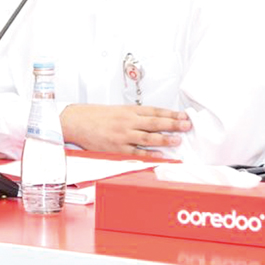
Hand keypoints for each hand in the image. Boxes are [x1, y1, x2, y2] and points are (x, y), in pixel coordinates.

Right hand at [60, 104, 191, 156]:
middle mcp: (127, 121)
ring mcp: (123, 135)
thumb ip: (135, 115)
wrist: (77, 122)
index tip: (183, 116)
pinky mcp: (117, 148)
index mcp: (129, 110)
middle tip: (187, 125)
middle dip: (173, 124)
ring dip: (165, 139)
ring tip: (178, 140)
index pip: (154, 111)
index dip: (171, 113)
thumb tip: (155, 120)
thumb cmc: (96, 116)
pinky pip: (137, 152)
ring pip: (148, 137)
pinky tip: (161, 155)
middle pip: (155, 122)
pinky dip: (150, 154)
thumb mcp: (118, 110)